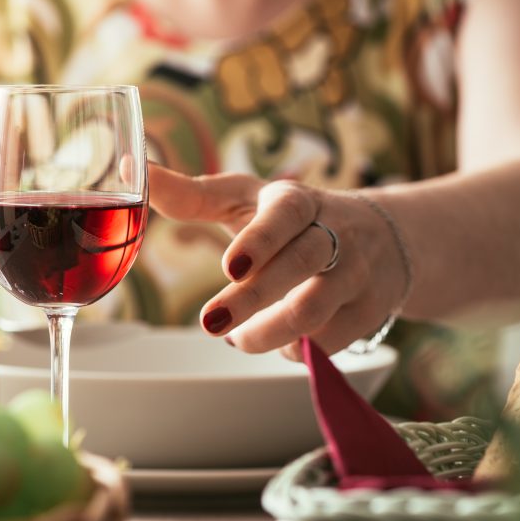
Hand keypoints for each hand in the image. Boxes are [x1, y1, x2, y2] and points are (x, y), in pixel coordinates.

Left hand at [148, 164, 404, 359]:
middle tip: (211, 324)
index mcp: (298, 201)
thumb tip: (134, 170)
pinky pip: (330, 342)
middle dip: (253, 300)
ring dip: (269, 334)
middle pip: (299, 266)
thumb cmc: (291, 220)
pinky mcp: (370, 311)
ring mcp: (358, 274)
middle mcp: (335, 233)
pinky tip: (278, 341)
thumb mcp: (247, 199)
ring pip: (315, 311)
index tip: (230, 267)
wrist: (385, 239)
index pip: (285, 216)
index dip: (260, 240)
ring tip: (239, 337)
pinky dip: (295, 350)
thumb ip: (192, 194)